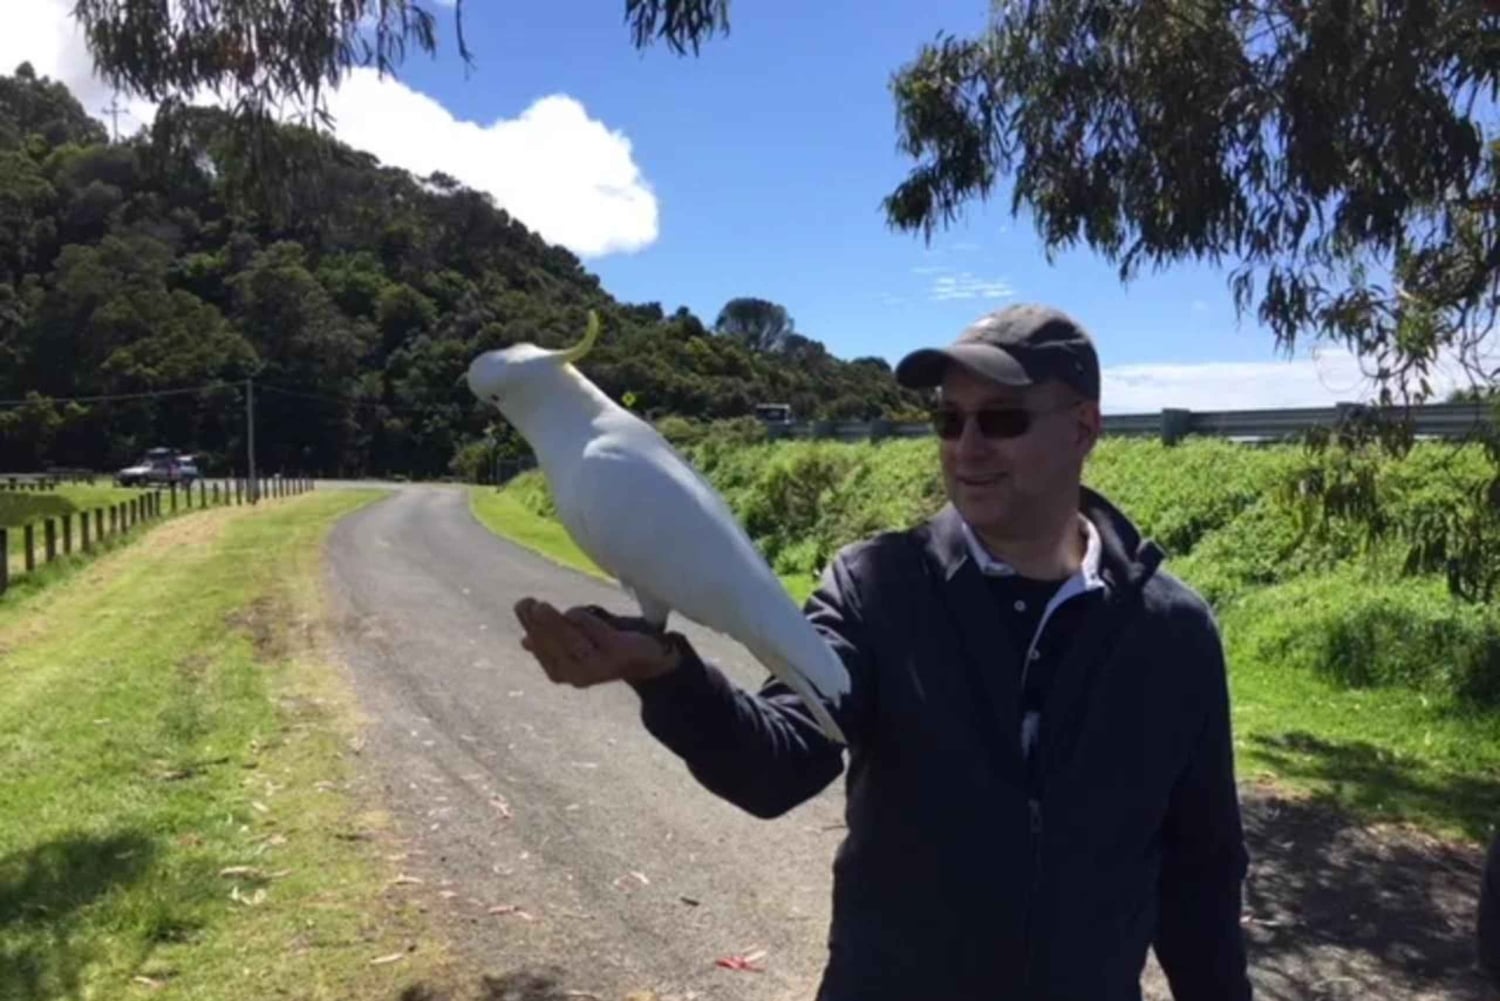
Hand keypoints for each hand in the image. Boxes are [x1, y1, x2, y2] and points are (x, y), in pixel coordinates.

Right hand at [513, 598, 680, 686]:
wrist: (650, 658)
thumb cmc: (608, 648)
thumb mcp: (577, 644)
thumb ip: (553, 642)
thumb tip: (524, 642)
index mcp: (563, 674)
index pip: (541, 650)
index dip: (530, 627)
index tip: (522, 605)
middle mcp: (577, 675)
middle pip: (554, 646)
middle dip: (539, 624)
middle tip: (527, 602)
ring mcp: (598, 666)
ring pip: (572, 642)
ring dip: (555, 623)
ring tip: (540, 605)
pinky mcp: (617, 653)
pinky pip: (597, 634)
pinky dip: (584, 621)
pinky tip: (573, 611)